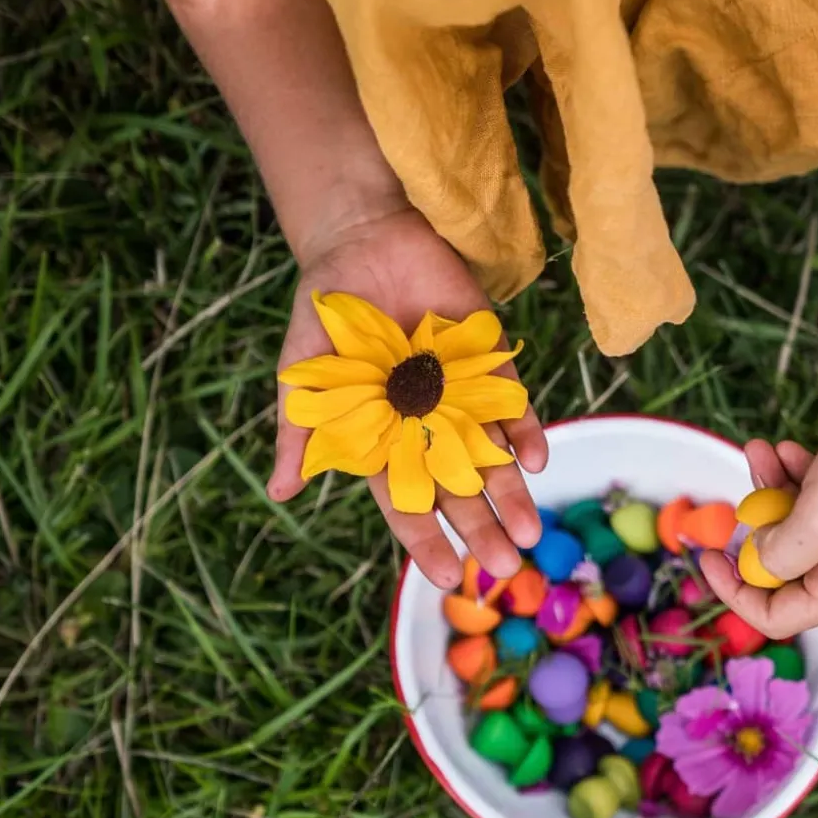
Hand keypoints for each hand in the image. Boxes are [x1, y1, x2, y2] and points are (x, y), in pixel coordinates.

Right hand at [267, 207, 547, 588]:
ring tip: (530, 533)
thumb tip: (281, 494)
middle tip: (503, 565)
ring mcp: (461, 393)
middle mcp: (427, 425)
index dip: (427, 539)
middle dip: (480, 527)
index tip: (449, 576)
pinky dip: (524, 429)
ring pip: (492, 454)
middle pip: (458, 487)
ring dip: (512, 492)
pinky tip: (536, 459)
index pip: (407, 500)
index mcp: (384, 439)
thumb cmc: (326, 315)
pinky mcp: (488, 358)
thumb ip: (301, 432)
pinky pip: (511, 401)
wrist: (362, 241)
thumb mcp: (304, 377)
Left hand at [700, 387, 817, 634]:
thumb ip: (779, 554)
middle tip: (740, 491)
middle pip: (788, 569)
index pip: (779, 616)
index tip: (706, 554)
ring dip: (772, 490)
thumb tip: (757, 561)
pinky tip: (789, 448)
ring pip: (801, 526)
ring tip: (759, 451)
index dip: (734, 591)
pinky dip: (798, 477)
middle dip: (757, 526)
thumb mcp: (817, 518)